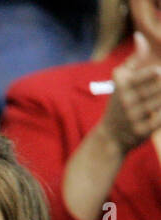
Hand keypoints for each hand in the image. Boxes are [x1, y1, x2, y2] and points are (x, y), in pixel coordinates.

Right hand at [102, 33, 160, 151]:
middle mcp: (126, 100)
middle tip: (158, 88)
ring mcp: (133, 116)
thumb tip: (140, 36)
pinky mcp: (141, 131)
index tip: (157, 73)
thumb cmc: (120, 103)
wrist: (109, 137)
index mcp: (122, 85)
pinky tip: (158, 112)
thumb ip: (135, 59)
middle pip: (160, 86)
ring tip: (155, 100)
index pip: (151, 73)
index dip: (156, 73)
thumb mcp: (122, 81)